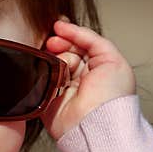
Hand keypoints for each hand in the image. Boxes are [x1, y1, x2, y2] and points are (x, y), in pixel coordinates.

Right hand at [40, 19, 136, 139]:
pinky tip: (50, 74)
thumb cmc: (111, 97)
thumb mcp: (112, 58)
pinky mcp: (48, 97)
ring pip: (51, 61)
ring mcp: (64, 86)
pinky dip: (44, 72)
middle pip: (64, 50)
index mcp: (99, 67)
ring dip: (54, 59)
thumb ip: (93, 40)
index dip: (70, 34)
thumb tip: (70, 30)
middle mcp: (82, 76)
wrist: (95, 124)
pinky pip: (40, 77)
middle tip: (54, 43)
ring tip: (59, 65)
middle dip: (59, 43)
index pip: (80, 44)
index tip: (59, 28)